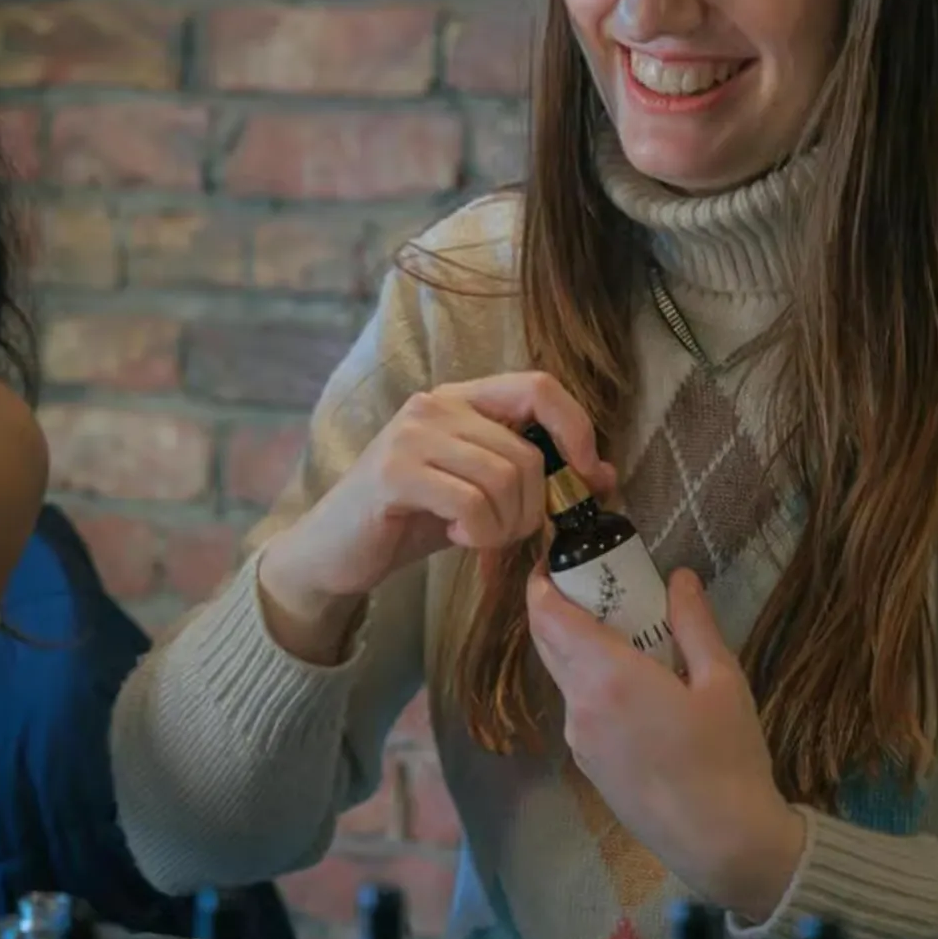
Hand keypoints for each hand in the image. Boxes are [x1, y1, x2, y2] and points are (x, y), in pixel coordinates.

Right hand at [260, 373, 615, 663]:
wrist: (333, 553)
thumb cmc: (412, 519)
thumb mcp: (483, 494)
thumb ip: (534, 478)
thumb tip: (604, 474)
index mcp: (463, 397)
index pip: (540, 385)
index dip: (575, 429)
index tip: (585, 476)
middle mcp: (437, 403)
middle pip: (528, 453)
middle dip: (531, 509)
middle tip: (502, 533)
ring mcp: (412, 432)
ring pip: (505, 479)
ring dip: (503, 526)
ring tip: (475, 535)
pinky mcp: (395, 471)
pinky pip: (472, 503)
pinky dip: (477, 533)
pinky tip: (453, 535)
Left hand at [526, 564, 806, 922]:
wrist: (722, 844)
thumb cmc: (728, 758)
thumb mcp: (722, 681)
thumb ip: (694, 624)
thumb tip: (679, 577)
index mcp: (608, 677)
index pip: (549, 616)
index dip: (542, 582)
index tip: (554, 556)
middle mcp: (580, 706)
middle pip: (547, 643)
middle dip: (557, 606)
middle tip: (593, 581)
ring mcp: (580, 740)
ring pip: (563, 676)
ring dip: (577, 645)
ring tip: (622, 628)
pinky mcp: (589, 766)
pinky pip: (579, 707)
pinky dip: (590, 680)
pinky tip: (632, 680)